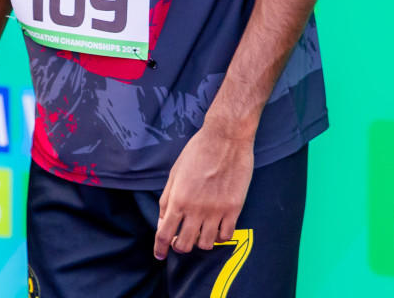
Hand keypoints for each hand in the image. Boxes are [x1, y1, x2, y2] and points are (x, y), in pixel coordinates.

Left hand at [154, 122, 254, 258]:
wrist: (226, 139)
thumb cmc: (197, 152)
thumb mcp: (175, 173)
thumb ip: (167, 199)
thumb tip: (163, 221)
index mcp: (178, 199)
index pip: (164, 234)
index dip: (160, 248)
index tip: (159, 254)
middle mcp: (196, 209)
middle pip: (185, 245)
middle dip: (179, 246)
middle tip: (180, 240)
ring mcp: (216, 211)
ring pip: (206, 244)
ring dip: (200, 242)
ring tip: (199, 231)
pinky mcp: (234, 209)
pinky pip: (226, 236)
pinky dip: (219, 237)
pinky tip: (216, 228)